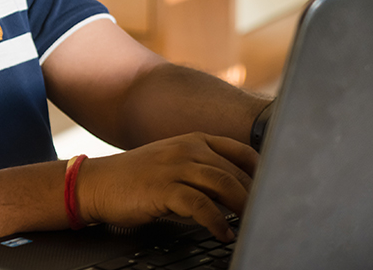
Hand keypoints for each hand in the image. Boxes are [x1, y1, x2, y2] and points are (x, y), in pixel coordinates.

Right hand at [76, 133, 256, 240]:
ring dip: (243, 208)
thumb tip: (237, 192)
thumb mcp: (173, 163)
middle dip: (255, 196)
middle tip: (266, 215)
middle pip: (236, 171)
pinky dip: (217, 221)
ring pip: (223, 184)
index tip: (273, 190)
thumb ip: (202, 170)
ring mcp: (175, 166)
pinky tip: (223, 233)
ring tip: (252, 225)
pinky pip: (201, 205)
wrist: (98, 183)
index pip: (240, 150)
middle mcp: (188, 148)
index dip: (261, 171)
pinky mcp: (164, 188)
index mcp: (193, 140)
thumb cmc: (137, 178)